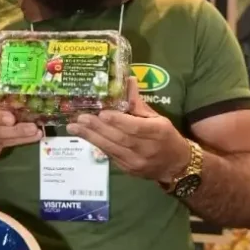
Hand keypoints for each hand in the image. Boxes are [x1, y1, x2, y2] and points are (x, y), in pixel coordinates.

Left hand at [66, 78, 190, 182]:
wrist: (176, 166)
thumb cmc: (166, 137)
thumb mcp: (158, 118)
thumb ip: (139, 103)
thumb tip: (128, 80)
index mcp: (157, 132)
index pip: (134, 127)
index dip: (117, 121)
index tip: (101, 114)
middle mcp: (146, 149)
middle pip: (119, 138)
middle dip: (97, 128)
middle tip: (79, 118)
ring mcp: (136, 162)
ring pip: (111, 148)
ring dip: (90, 137)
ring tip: (73, 127)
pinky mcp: (128, 170)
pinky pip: (110, 155)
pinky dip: (97, 144)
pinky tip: (85, 136)